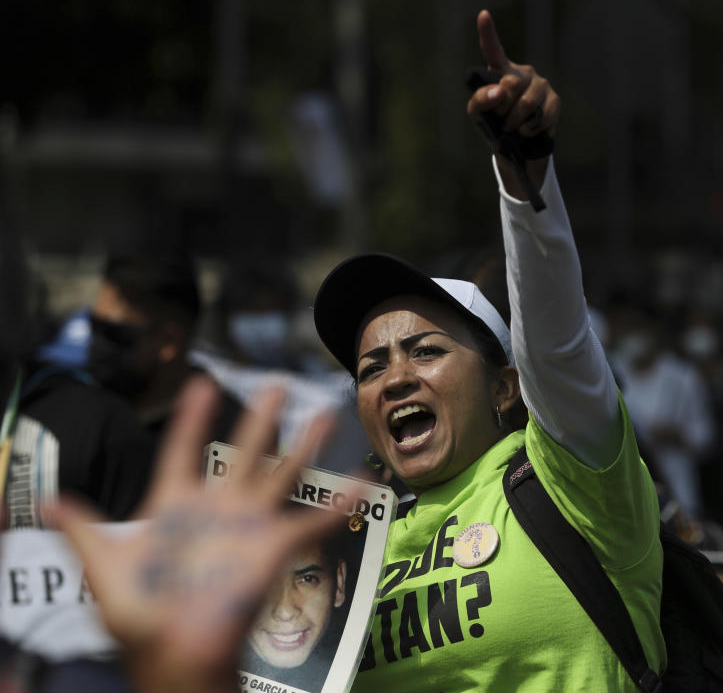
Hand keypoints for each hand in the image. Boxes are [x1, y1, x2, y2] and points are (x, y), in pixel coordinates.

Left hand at [47, 379, 342, 692]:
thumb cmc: (139, 617)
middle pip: (244, 451)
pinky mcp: (272, 547)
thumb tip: (45, 500)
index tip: (203, 383)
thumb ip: (83, 530)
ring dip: (304, 445)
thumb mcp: (104, 568)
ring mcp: (248, 526)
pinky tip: (360, 485)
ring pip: (281, 475)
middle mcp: (218, 508)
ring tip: (324, 414)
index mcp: (176, 504)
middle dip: (261, 419)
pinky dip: (338, 507)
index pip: (184, 450)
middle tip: (277, 386)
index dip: (194, 418)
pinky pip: (311, 524)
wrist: (174, 655)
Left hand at [466, 9, 559, 195]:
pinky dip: (531, 129)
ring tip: (513, 129)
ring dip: (516, 122)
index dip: (488, 32)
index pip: (493, 49)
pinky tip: (528, 131)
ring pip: (527, 102)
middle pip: (510, 84)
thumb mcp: (478, 115)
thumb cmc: (494, 126)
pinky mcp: (555, 100)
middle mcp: (522, 73)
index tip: (483, 14)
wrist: (516, 149)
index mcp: (500, 71)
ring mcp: (541, 85)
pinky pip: (542, 115)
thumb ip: (480, 100)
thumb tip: (499, 92)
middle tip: (502, 120)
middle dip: (503, 108)